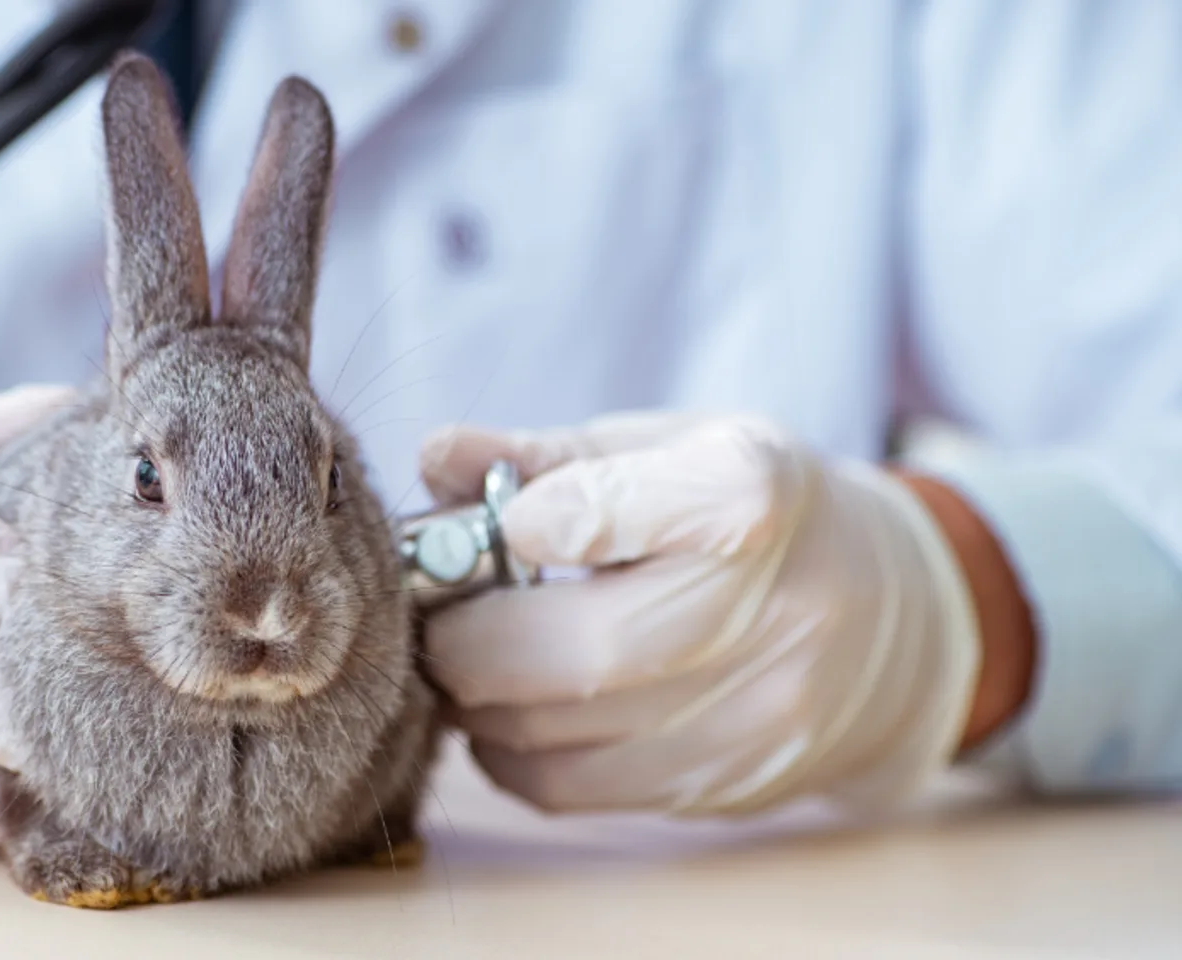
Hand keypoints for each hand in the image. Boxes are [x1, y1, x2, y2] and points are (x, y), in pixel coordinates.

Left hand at [418, 411, 984, 816]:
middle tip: (441, 613)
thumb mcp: (672, 449)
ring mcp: (755, 713)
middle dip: (467, 638)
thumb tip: (433, 456)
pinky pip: (572, 790)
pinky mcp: (728, 785)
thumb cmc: (760, 514)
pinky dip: (515, 752)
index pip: (605, 508)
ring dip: (479, 699)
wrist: (896, 618)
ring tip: (479, 653)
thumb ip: (547, 456)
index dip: (519, 520)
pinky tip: (523, 707)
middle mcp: (770, 612)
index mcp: (751, 493)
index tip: (497, 524)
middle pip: (570, 651)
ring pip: (555, 734)